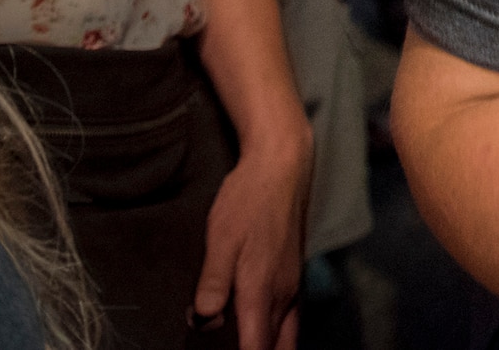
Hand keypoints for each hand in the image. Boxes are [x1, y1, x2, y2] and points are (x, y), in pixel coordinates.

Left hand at [195, 124, 310, 349]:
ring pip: (286, 337)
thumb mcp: (221, 237)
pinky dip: (277, 335)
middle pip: (273, 348)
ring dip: (266, 347)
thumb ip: (214, 281)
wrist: (283, 166)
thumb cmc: (248, 199)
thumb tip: (203, 319)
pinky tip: (259, 329)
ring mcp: (293, 285)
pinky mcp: (294, 275)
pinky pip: (291, 320)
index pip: (256, 349)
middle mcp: (284, 294)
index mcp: (263, 290)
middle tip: (224, 346)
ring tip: (241, 342)